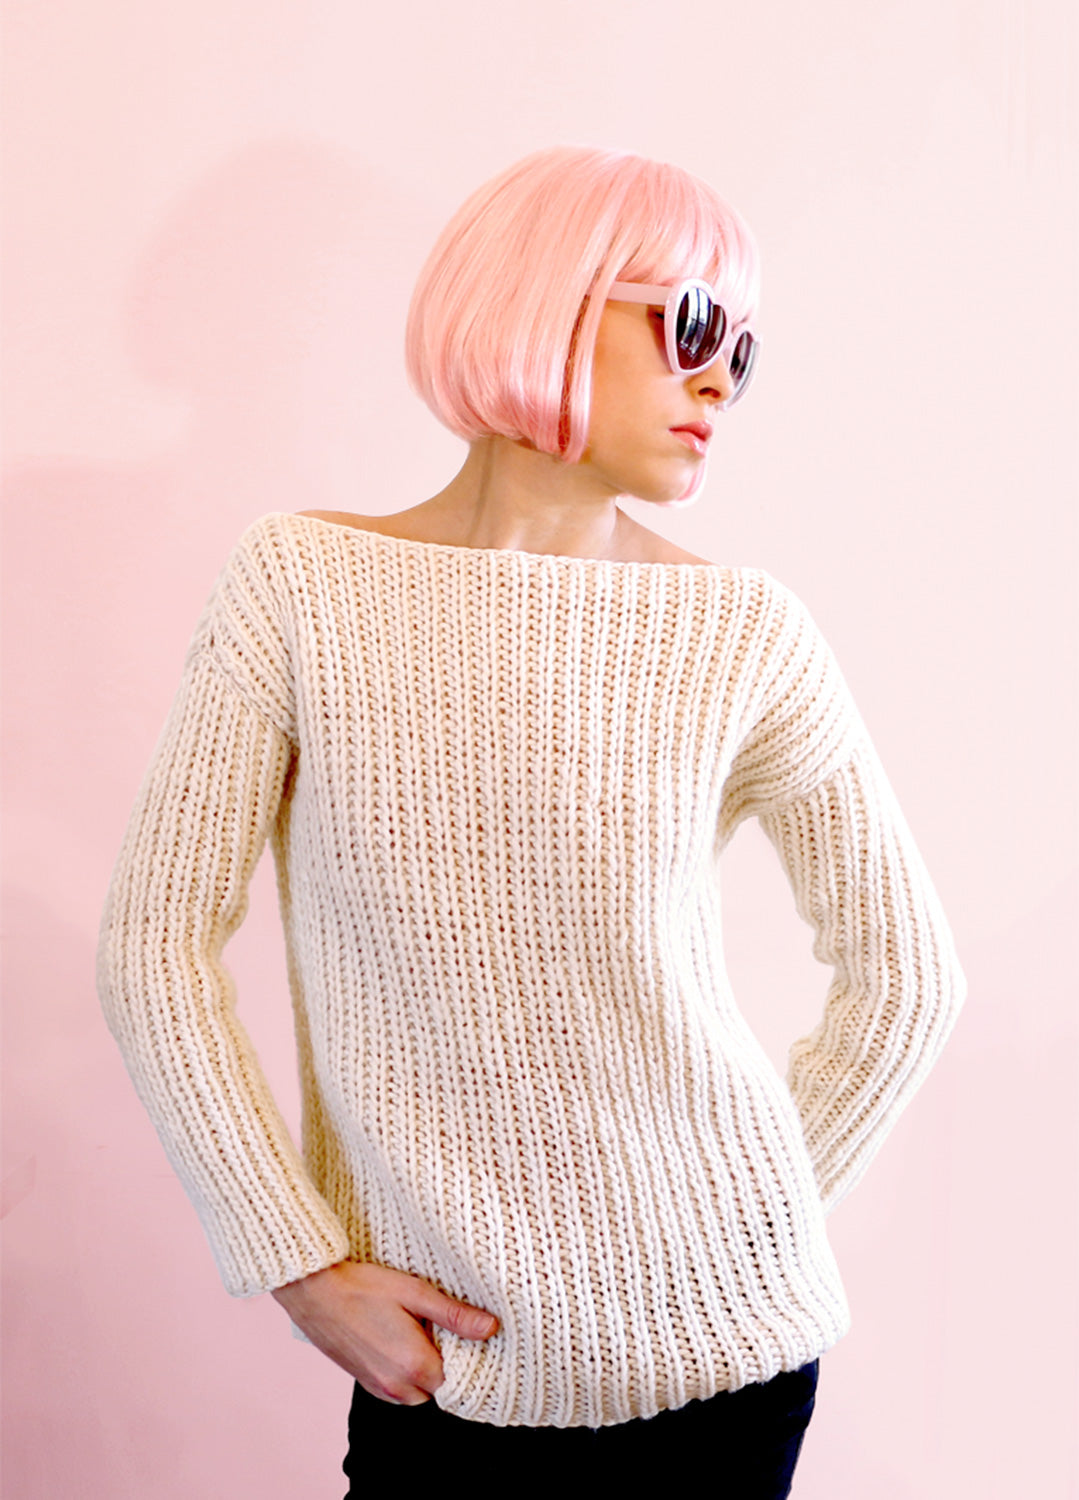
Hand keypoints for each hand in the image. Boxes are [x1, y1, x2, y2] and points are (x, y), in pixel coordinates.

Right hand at [270, 1260, 499, 1404]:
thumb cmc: (362, 1286)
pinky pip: (395, 1388)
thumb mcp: (414, 1292)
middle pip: (437, 1387)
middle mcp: (396, 1386)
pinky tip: (396, 1337)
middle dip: (443, 1362)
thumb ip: (454, 1315)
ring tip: (415, 1329)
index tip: (460, 1329)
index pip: (458, 1376)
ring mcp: (377, 1387)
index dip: (464, 1352)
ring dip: (422, 1368)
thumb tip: (491, 1328)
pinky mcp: (363, 1381)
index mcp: (414, 1365)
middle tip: (436, 1325)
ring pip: (417, 1391)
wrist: (312, 1290)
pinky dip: (403, 1371)